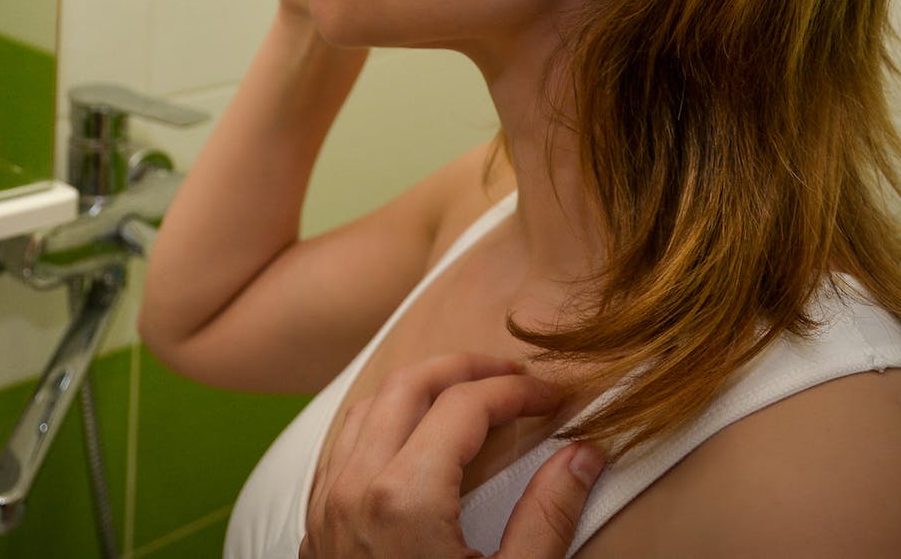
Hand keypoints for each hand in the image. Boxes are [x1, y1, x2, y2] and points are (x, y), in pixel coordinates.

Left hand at [302, 353, 603, 558]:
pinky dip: (382, 424)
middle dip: (466, 370)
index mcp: (404, 498)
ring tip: (471, 399)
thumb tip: (585, 454)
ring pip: (366, 408)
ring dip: (419, 390)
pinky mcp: (315, 530)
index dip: (518, 391)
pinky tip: (417, 441)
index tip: (556, 399)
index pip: (466, 405)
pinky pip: (342, 448)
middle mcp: (354, 489)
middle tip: (516, 378)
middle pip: (409, 385)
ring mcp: (326, 508)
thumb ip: (548, 516)